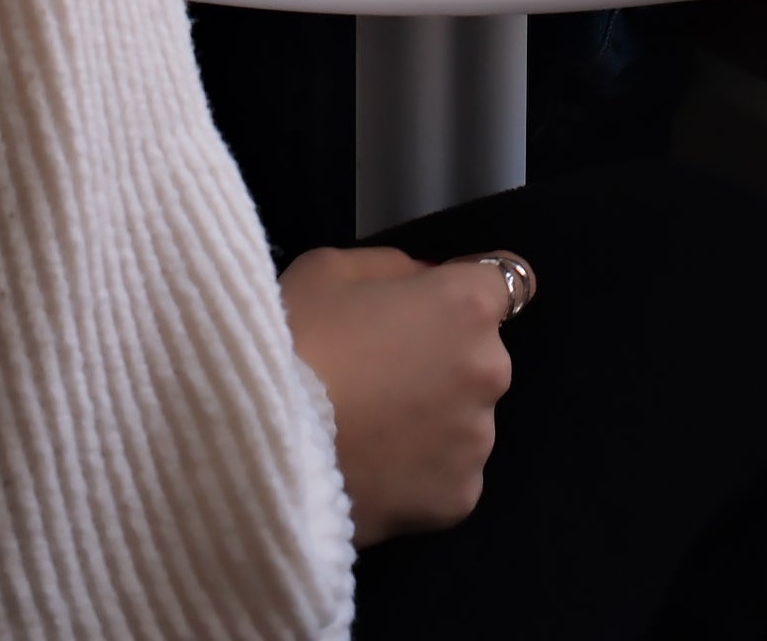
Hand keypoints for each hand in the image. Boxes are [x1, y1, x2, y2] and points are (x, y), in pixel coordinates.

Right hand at [279, 246, 516, 545]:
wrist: (261, 443)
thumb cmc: (296, 340)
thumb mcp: (331, 268)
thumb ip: (395, 268)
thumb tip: (425, 283)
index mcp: (465, 305)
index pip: (505, 284)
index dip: (465, 294)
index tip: (433, 310)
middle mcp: (489, 369)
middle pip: (480, 356)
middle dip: (444, 358)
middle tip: (379, 374)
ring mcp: (477, 440)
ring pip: (465, 419)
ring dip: (433, 417)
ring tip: (369, 427)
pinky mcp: (459, 498)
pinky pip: (448, 473)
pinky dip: (420, 470)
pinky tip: (373, 466)